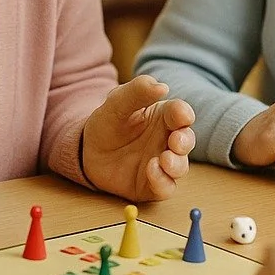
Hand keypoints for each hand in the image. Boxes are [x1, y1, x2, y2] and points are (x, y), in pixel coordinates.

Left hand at [80, 75, 195, 200]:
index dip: (184, 114)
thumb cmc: (107, 123)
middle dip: (185, 141)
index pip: (181, 114)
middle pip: (186, 141)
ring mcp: (162, 163)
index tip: (181, 115)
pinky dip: (162, 181)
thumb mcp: (117, 103)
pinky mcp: (152, 185)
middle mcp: (167, 140)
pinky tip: (151, 170)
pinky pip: (165, 187)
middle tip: (176, 141)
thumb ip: (136, 92)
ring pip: (180, 166)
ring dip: (177, 164)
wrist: (87, 151)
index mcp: (163, 117)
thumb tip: (162, 86)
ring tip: (164, 159)